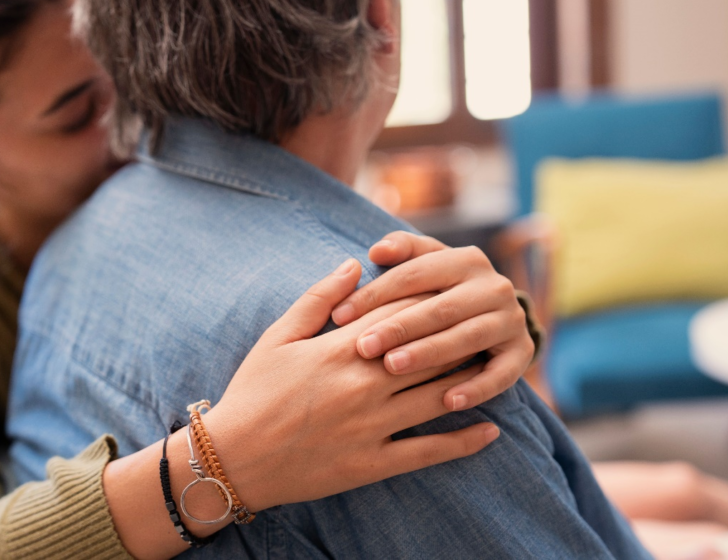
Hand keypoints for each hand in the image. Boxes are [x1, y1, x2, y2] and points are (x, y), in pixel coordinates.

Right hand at [202, 259, 500, 511]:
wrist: (233, 458)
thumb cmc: (253, 391)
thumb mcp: (277, 336)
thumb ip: (318, 299)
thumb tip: (353, 264)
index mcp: (341, 349)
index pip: (400, 314)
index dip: (430, 299)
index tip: (454, 288)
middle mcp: (364, 384)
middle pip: (428, 350)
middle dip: (459, 333)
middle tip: (486, 320)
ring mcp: (372, 425)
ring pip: (437, 395)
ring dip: (470, 378)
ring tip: (493, 365)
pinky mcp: (373, 462)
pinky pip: (428, 451)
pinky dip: (463, 441)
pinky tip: (490, 430)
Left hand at [331, 232, 534, 410]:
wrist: (496, 316)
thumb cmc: (441, 291)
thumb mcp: (424, 265)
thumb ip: (401, 252)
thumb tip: (376, 251)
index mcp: (465, 260)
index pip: (414, 274)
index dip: (375, 293)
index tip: (339, 316)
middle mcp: (493, 286)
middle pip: (440, 307)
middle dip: (399, 327)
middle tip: (363, 347)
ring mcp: (511, 320)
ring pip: (466, 338)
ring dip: (430, 354)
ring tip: (393, 367)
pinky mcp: (522, 353)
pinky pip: (501, 374)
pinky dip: (476, 388)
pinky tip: (447, 402)